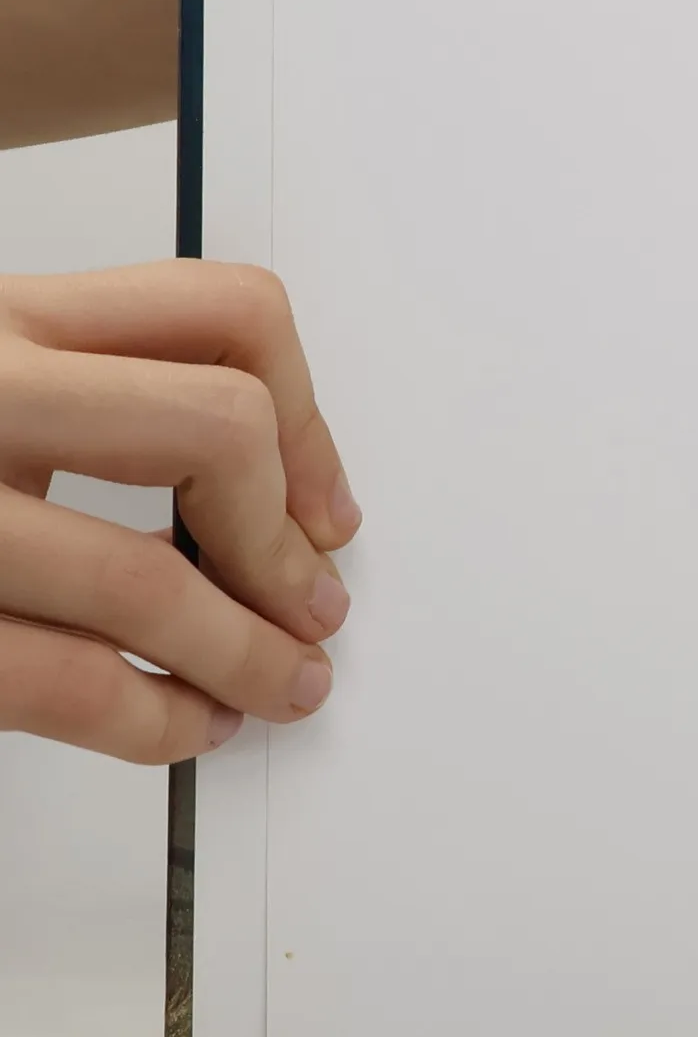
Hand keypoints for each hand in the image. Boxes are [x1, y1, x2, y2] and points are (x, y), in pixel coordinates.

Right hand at [0, 261, 358, 762]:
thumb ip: (89, 403)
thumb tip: (267, 506)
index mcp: (3, 319)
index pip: (228, 313)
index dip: (313, 420)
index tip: (326, 507)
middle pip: (217, 429)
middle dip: (287, 545)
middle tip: (315, 607)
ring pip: (149, 580)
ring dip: (250, 655)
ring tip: (282, 686)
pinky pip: (61, 681)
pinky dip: (154, 721)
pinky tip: (182, 723)